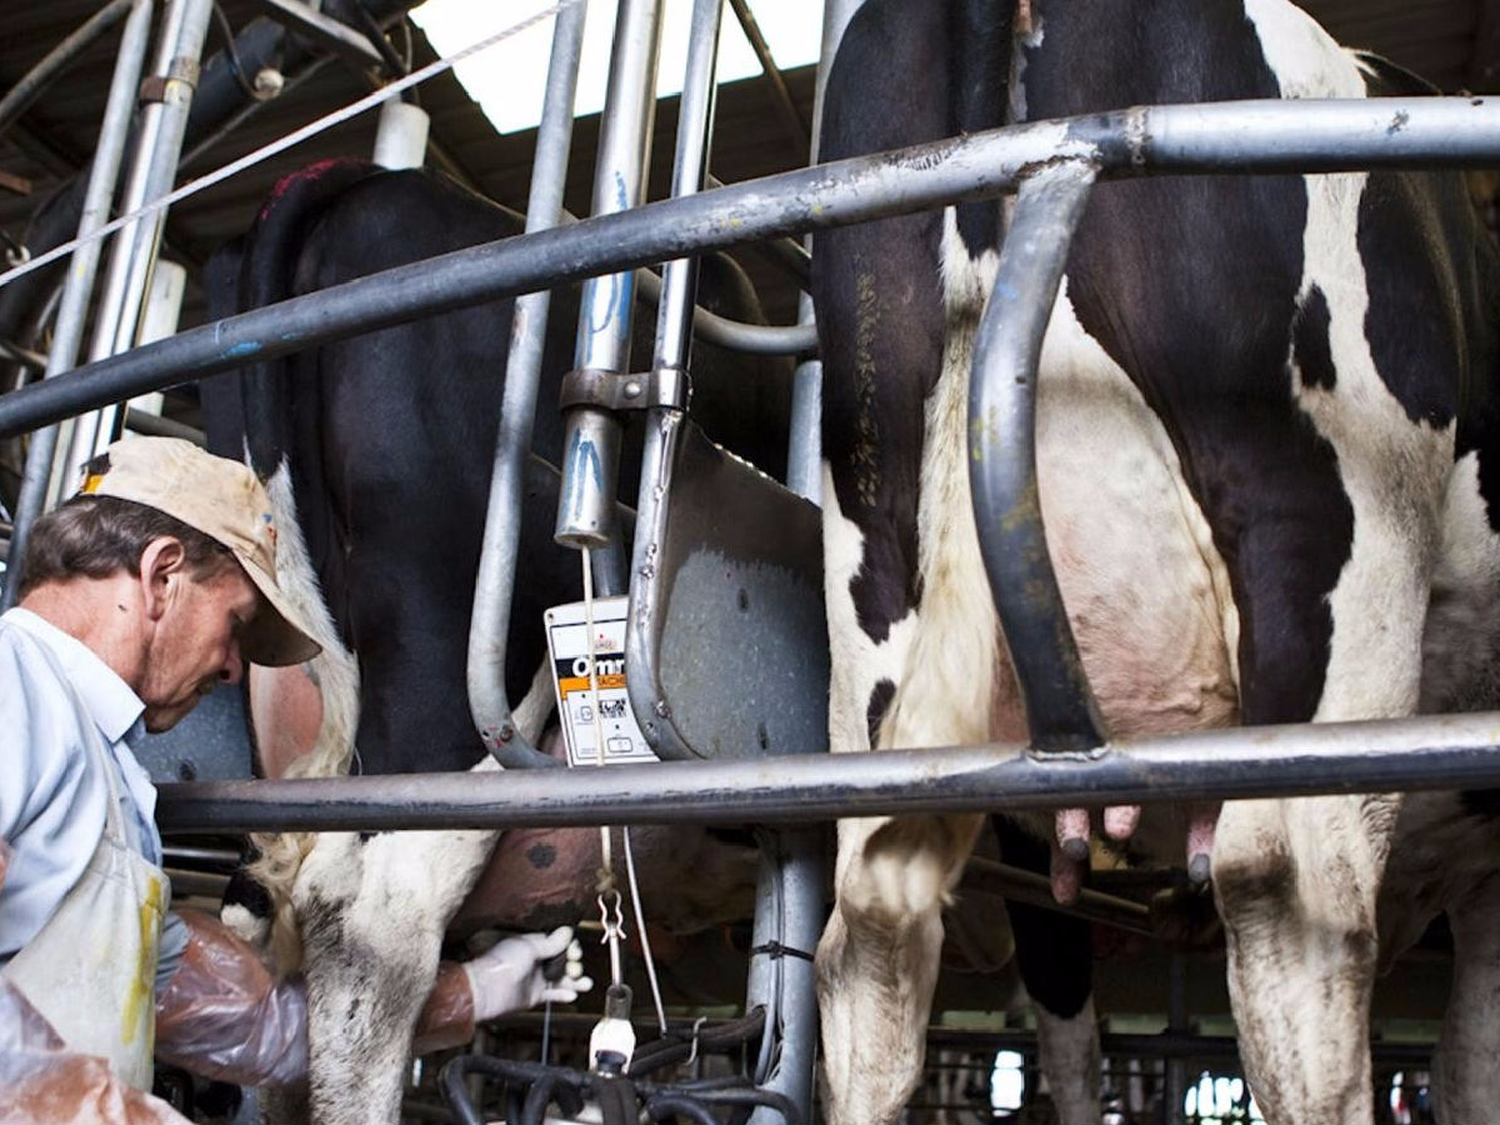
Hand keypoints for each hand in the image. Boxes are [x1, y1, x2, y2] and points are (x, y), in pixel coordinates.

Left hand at [463, 926, 592, 1021]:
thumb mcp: (529, 947)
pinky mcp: (535, 995)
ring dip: (575, 981)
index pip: (559, 943)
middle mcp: (536, 960)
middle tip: (575, 968)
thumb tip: (567, 932)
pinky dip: (564, 994)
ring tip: (584, 984)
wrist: (487, 990)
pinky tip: (572, 994)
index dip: (570, 947)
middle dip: (574, 964)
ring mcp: (536, 978)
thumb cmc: (501, 963)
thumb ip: (551, 942)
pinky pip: (554, 994)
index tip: (575, 952)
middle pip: (564, 961)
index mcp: (534, 944)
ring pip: (562, 978)